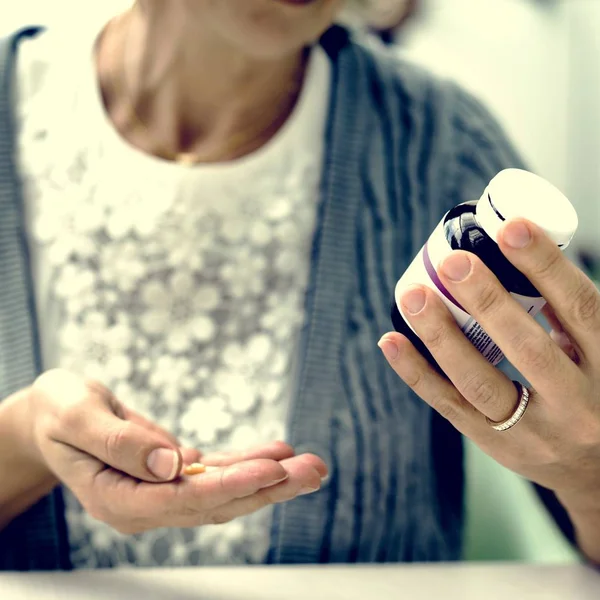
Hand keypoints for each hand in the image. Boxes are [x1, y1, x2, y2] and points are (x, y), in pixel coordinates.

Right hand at [28, 370, 326, 533]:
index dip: (231, 485)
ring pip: (225, 490)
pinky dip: (248, 461)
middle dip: (269, 487)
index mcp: (117, 498)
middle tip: (314, 469)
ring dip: (271, 478)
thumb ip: (118, 442)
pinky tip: (278, 451)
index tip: (273, 469)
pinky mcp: (174, 473)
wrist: (54, 415)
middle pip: (216, 502)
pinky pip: (217, 470)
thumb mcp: (76, 416)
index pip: (184, 500)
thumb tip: (172, 463)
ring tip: (312, 464)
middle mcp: (146, 504)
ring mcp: (162, 492)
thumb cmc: (59, 411)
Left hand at [379, 219, 599, 557]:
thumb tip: (519, 255)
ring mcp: (532, 432)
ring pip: (480, 383)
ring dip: (441, 336)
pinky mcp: (496, 445)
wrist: (599, 472)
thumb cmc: (594, 392)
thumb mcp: (598, 352)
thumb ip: (567, 314)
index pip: (581, 310)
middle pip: (528, 349)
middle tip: (452, 262)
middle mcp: (576, 404)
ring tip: (412, 297)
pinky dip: (417, 372)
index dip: (546, 267)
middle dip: (487, 301)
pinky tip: (392, 341)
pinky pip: (450, 407)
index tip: (511, 229)